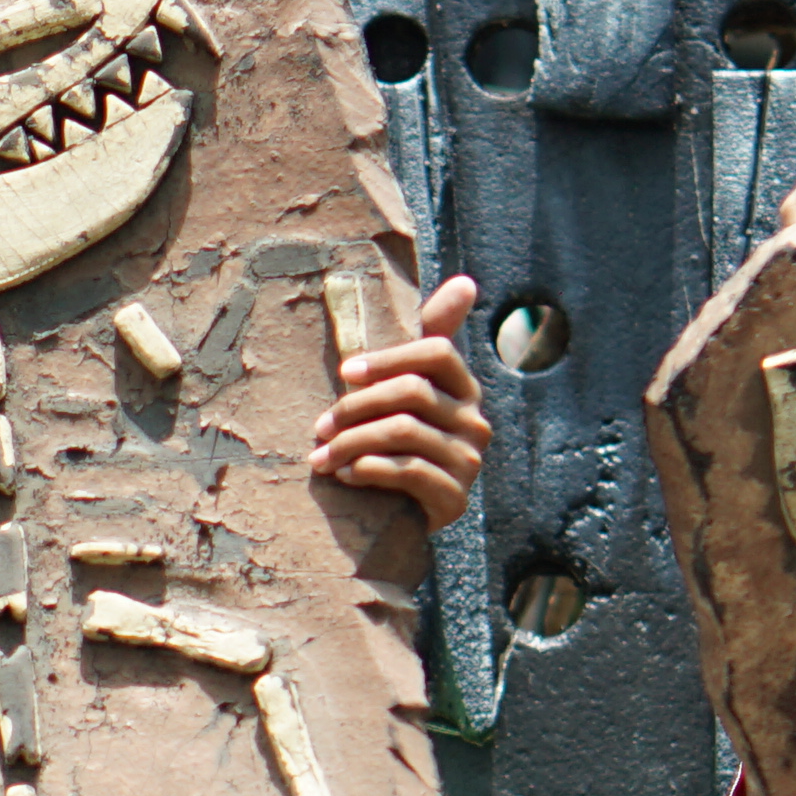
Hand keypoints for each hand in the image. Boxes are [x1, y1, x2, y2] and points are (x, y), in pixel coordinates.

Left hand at [309, 275, 489, 523]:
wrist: (405, 513)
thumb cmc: (397, 439)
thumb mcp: (407, 387)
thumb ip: (429, 336)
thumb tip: (467, 282)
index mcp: (464, 387)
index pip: (437, 351)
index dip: (389, 357)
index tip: (345, 372)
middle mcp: (475, 422)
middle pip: (412, 392)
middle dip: (356, 406)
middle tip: (319, 425)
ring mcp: (469, 461)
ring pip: (403, 433)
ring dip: (351, 443)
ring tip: (320, 456)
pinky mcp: (456, 499)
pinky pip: (407, 473)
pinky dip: (368, 471)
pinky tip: (345, 475)